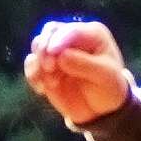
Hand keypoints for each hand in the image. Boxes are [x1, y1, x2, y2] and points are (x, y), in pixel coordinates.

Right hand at [20, 20, 135, 126]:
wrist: (101, 109)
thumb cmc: (109, 87)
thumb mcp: (105, 77)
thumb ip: (85, 65)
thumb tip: (61, 56)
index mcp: (92, 34)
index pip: (72, 31)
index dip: (59, 40)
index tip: (52, 53)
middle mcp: (72, 37)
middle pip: (50, 31)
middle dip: (45, 48)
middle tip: (48, 67)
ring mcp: (57, 50)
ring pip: (37, 46)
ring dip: (38, 64)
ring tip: (51, 83)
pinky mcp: (45, 65)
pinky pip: (31, 64)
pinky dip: (33, 74)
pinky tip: (42, 89)